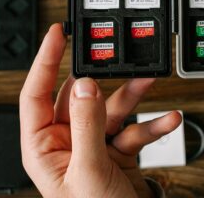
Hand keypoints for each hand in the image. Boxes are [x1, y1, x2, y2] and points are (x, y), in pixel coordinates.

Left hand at [20, 24, 181, 197]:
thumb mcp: (89, 169)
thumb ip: (87, 123)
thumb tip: (84, 83)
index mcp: (43, 147)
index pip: (35, 94)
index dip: (45, 60)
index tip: (58, 34)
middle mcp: (66, 144)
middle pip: (80, 96)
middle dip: (104, 79)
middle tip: (117, 57)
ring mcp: (93, 147)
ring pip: (111, 109)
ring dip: (133, 98)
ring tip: (150, 82)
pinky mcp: (117, 153)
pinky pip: (134, 129)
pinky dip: (152, 124)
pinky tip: (168, 118)